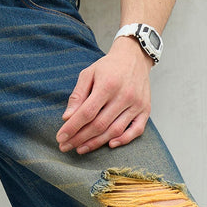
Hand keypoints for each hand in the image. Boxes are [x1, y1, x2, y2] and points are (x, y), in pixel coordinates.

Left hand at [56, 37, 152, 154]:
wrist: (134, 57)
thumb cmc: (108, 66)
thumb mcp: (88, 74)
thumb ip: (77, 95)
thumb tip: (67, 117)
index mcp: (107, 85)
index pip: (86, 113)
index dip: (72, 127)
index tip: (60, 137)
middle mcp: (124, 96)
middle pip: (99, 125)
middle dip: (80, 138)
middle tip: (66, 146)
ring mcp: (136, 104)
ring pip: (115, 130)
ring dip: (96, 143)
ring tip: (81, 149)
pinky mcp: (146, 109)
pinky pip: (136, 130)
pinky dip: (124, 140)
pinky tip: (109, 144)